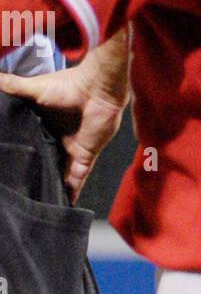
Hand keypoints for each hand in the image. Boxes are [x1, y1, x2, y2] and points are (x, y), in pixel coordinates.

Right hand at [0, 27, 130, 202]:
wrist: (98, 88)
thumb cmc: (67, 86)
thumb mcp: (33, 88)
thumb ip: (12, 85)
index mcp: (43, 125)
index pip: (29, 144)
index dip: (19, 156)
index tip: (5, 170)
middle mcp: (56, 139)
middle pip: (42, 162)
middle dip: (33, 175)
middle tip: (16, 194)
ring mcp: (71, 150)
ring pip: (58, 174)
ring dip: (50, 187)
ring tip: (34, 206)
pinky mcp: (85, 157)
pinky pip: (77, 180)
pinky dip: (71, 193)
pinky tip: (62, 208)